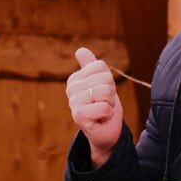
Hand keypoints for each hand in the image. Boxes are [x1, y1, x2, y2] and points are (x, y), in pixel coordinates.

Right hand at [66, 47, 123, 168]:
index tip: (102, 92)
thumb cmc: (103, 105)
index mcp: (75, 78)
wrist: (105, 131)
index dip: (108, 80)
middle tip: (103, 103)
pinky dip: (107, 114)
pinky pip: (104, 107)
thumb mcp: (100, 82)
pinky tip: (101, 119)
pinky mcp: (78, 116)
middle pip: (105, 78)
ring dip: (109, 103)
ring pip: (105, 91)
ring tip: (102, 111)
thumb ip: (91, 66)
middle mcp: (71, 88)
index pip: (100, 66)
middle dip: (110, 92)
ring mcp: (73, 102)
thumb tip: (80, 50)